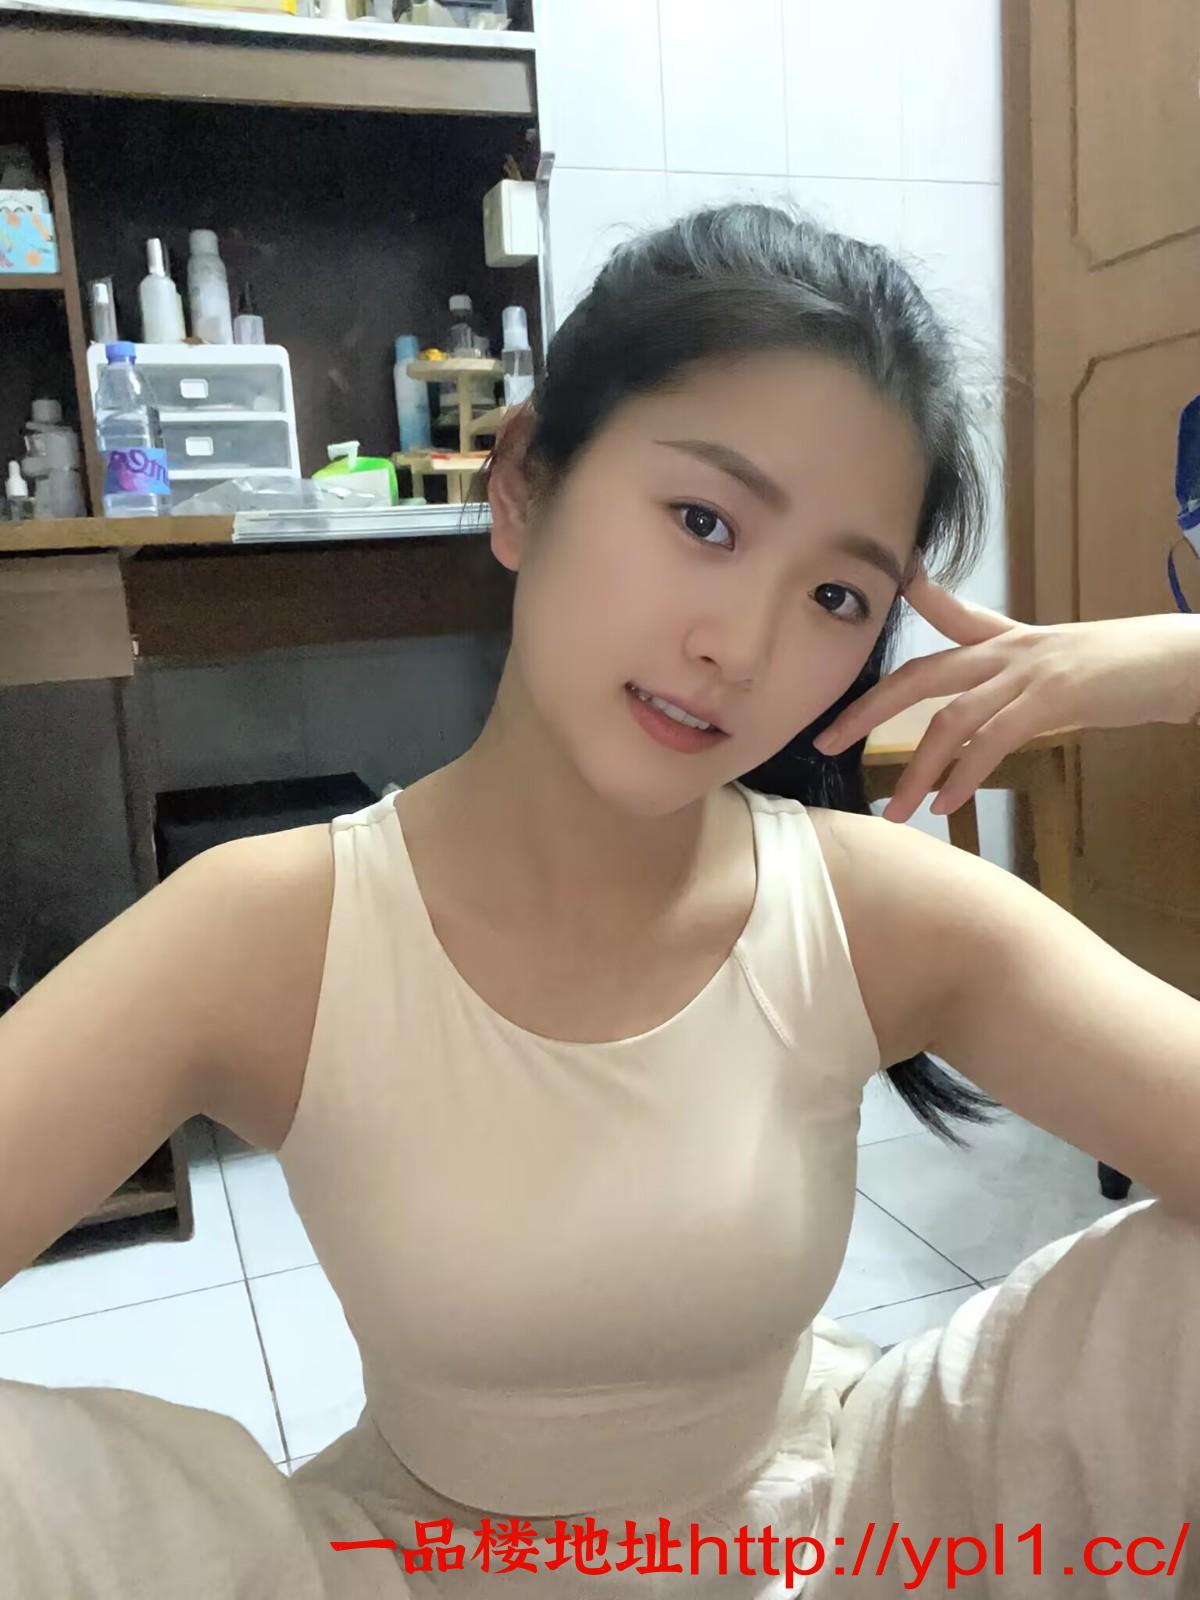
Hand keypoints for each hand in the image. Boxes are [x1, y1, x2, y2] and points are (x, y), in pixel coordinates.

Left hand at [813, 569, 1199, 823]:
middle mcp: (1004, 649)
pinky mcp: (1053, 697)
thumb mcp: (1054, 659)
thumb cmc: (1119, 667)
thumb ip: (1007, 670)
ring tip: (896, 812)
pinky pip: (994, 739)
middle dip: (867, 710)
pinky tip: (947, 805)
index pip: (938, 626)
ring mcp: (1026, 671)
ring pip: (950, 720)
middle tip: (826, 742)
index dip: (895, 630)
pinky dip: (965, 775)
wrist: (1179, 659)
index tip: (852, 646)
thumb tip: (978, 701)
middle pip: (918, 676)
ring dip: (917, 768)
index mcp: (1002, 639)